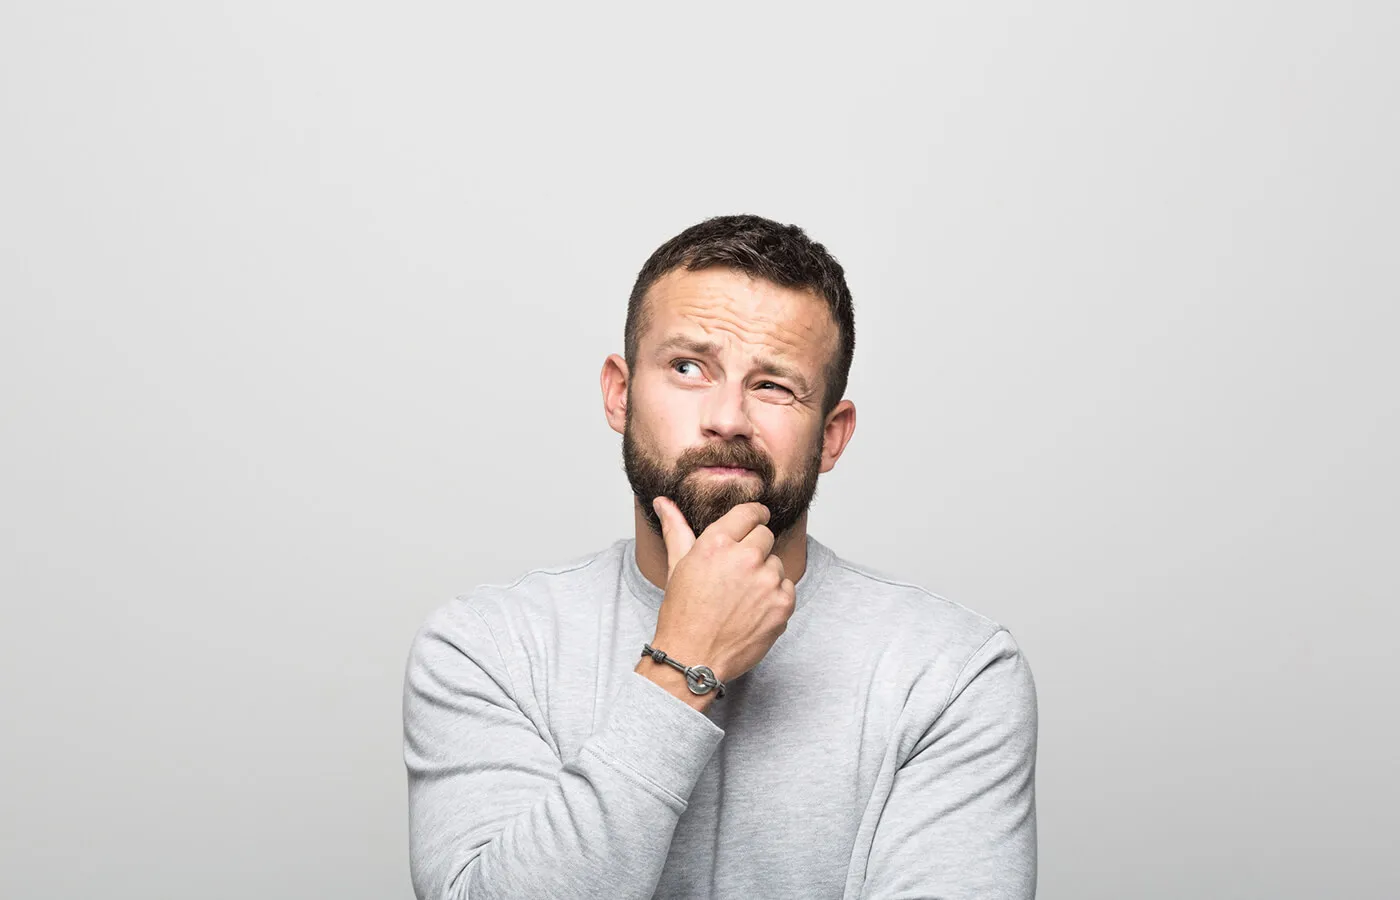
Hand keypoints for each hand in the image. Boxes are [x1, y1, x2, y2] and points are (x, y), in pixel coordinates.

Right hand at [648, 496, 796, 685]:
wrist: (693, 658)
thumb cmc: (683, 613)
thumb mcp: (677, 566)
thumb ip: (676, 528)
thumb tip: (664, 502)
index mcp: (717, 543)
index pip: (750, 512)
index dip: (754, 516)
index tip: (756, 520)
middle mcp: (744, 558)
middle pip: (765, 536)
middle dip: (754, 549)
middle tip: (737, 572)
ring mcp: (766, 582)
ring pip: (776, 564)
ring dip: (764, 575)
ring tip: (741, 597)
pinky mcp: (782, 605)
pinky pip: (787, 588)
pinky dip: (774, 597)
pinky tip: (752, 610)